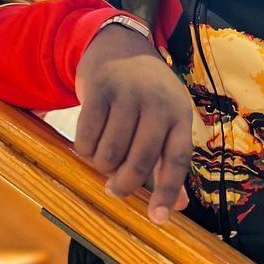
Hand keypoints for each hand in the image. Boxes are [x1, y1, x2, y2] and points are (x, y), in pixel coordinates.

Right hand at [74, 24, 192, 224]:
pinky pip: (86, 138)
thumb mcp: (167, 118)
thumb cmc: (146, 93)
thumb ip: (169, 160)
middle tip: (115, 189)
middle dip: (123, 184)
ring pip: (110, 153)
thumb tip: (177, 206)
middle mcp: (157, 103)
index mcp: (179, 114)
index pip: (177, 160)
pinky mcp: (98, 89)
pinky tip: (88, 146)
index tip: (157, 218)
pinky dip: (84, 151)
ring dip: (101, 166)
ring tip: (101, 160)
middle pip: (140, 161)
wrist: (120, 45)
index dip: (167, 191)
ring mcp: (127, 94)